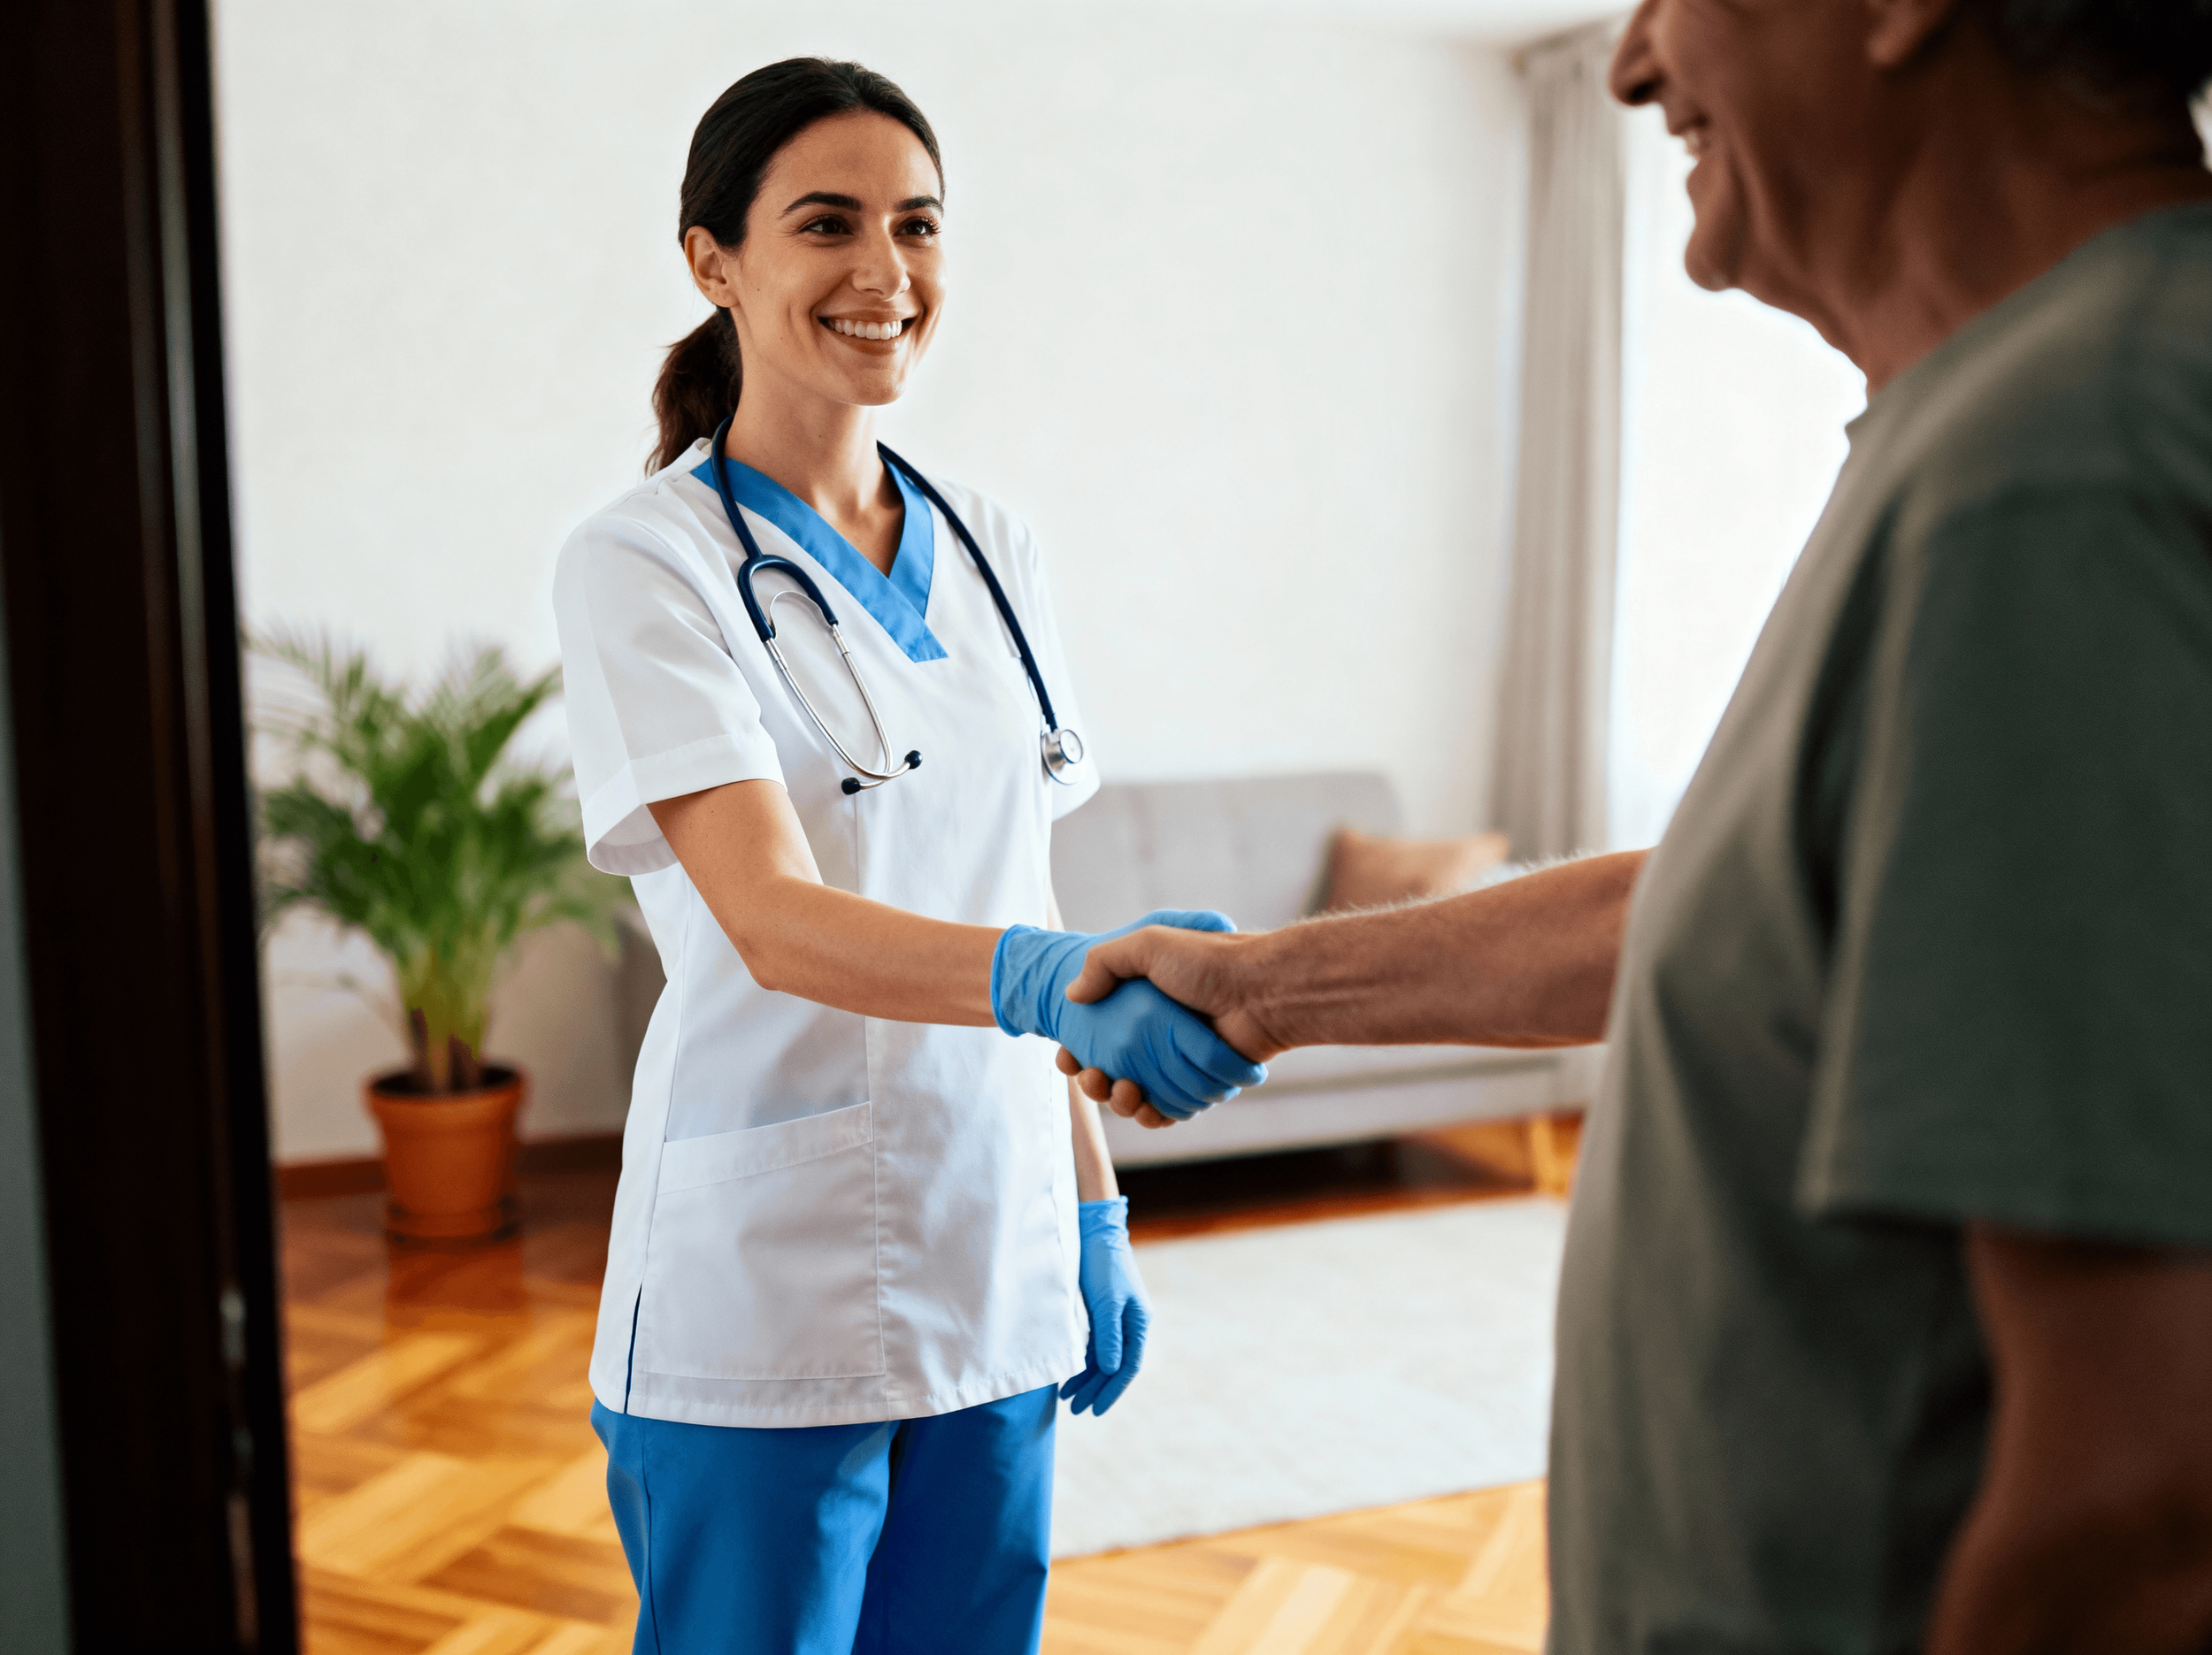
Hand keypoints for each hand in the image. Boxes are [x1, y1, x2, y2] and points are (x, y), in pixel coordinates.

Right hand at [1053, 924, 1279, 1122]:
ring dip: (1119, 1100)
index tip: (1067, 1056)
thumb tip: (1073, 996)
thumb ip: (1104, 961)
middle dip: (1093, 1080)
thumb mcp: (1149, 943)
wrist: (1262, 991)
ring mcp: (1179, 1063)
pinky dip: (1152, 1114)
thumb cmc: (1208, 962)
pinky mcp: (1201, 1086)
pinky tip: (1141, 1105)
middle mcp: (1159, 1036)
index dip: (1076, 1051)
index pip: (1098, 1036)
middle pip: (1111, 1070)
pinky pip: (1168, 1109)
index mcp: (1143, 1005)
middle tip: (1091, 1075)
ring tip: (1120, 1089)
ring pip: (1135, 1095)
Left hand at [1061, 1197, 1147, 1415]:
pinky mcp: (1099, 1311)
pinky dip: (1082, 1361)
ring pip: (1102, 1358)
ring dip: (1087, 1379)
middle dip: (1096, 1389)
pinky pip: (1093, 1345)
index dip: (1111, 1390)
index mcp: (1138, 1322)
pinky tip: (1069, 1375)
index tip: (1094, 1410)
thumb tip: (1113, 1370)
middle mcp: (1129, 1324)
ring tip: (1067, 1398)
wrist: (1093, 1231)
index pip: (1128, 1365)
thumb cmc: (1102, 1264)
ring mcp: (1114, 1318)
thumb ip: (1109, 1335)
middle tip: (1076, 1410)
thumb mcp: (1107, 1301)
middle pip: (1114, 1366)